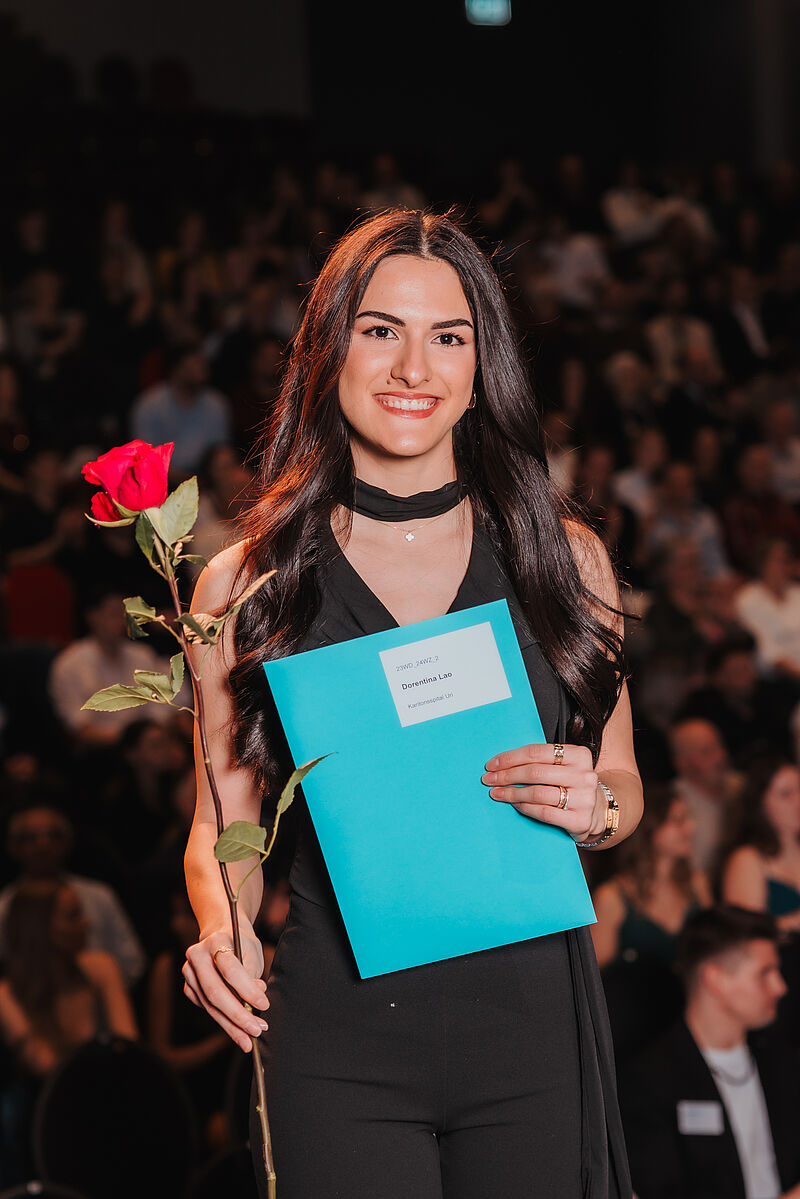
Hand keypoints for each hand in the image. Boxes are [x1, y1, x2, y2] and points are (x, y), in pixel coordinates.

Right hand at [183, 927, 268, 1052]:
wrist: (222, 934)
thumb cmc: (241, 944)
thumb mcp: (251, 954)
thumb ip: (252, 977)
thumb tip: (254, 1004)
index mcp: (216, 941)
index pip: (231, 970)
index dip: (248, 990)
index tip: (264, 1005)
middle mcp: (197, 956)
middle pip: (216, 992)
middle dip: (238, 1015)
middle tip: (256, 1030)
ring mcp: (189, 972)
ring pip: (209, 1005)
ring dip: (231, 1025)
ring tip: (249, 1037)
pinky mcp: (189, 987)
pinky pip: (206, 1008)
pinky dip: (222, 1020)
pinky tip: (236, 1029)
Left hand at [482, 742, 605, 842]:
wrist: (599, 812)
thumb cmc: (573, 785)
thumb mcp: (565, 766)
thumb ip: (542, 760)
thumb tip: (502, 762)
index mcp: (579, 755)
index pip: (537, 752)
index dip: (511, 758)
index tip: (492, 764)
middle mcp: (584, 775)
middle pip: (535, 772)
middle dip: (506, 775)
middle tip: (488, 779)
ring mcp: (584, 798)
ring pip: (537, 793)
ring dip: (511, 793)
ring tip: (496, 793)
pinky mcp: (580, 820)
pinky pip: (544, 812)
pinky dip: (525, 807)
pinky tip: (514, 804)